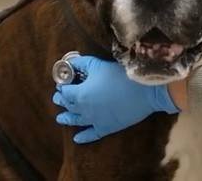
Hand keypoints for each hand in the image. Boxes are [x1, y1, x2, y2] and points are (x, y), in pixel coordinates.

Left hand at [51, 56, 177, 144]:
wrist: (143, 91)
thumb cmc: (120, 76)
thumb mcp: (97, 64)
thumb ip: (81, 63)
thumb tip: (70, 63)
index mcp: (80, 94)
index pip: (65, 92)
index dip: (62, 87)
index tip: (62, 84)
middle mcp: (84, 110)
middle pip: (68, 106)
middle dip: (62, 101)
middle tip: (58, 98)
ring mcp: (94, 121)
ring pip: (76, 121)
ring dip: (67, 119)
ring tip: (60, 119)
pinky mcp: (106, 128)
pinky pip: (91, 135)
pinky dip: (82, 137)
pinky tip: (76, 138)